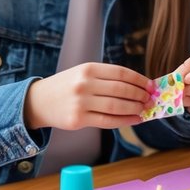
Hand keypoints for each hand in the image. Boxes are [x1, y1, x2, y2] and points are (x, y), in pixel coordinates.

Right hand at [24, 62, 151, 130]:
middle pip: (121, 90)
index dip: (139, 80)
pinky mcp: (78, 120)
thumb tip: (137, 86)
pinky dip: (124, 121)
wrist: (38, 101)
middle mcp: (84, 84)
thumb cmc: (67, 86)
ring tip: (143, 109)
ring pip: (116, 106)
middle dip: (139, 95)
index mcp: (88, 68)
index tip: (150, 85)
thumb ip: (107, 78)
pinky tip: (135, 120)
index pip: (121, 72)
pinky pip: (107, 121)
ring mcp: (80, 102)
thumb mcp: (83, 73)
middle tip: (149, 99)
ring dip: (134, 108)